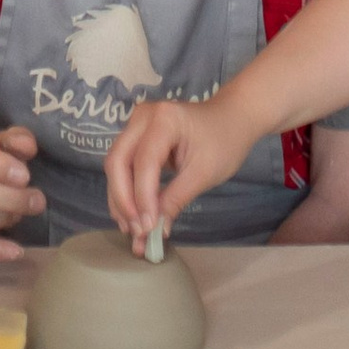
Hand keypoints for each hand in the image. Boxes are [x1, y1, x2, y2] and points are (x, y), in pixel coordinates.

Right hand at [104, 96, 254, 250]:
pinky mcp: (137, 136)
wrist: (232, 119)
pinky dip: (126, 191)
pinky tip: (131, 216)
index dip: (142, 197)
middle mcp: (143, 117)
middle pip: (118, 161)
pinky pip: (124, 165)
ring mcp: (137, 124)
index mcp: (164, 119)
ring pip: (116, 165)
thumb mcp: (204, 173)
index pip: (143, 162)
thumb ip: (175, 200)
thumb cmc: (224, 142)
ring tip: (131, 230)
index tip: (148, 228)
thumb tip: (155, 231)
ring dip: (120, 199)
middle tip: (135, 231)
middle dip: (123, 200)